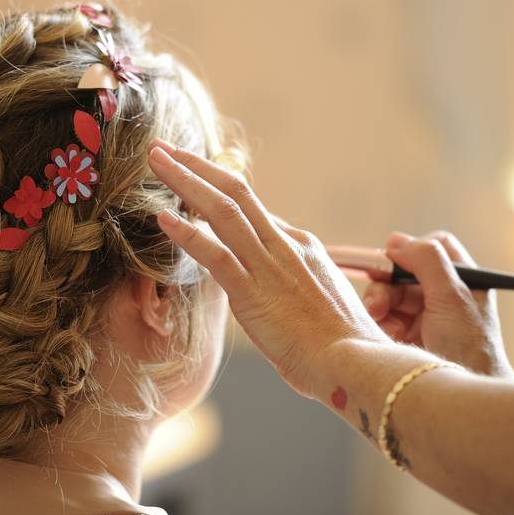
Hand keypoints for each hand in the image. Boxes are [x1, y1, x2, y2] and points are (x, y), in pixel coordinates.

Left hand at [145, 139, 389, 398]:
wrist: (358, 366)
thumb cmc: (344, 349)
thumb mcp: (323, 304)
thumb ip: (296, 287)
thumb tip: (277, 290)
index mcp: (302, 246)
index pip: (253, 209)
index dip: (217, 191)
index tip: (191, 179)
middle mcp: (285, 245)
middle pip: (235, 191)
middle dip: (196, 166)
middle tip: (163, 148)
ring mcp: (269, 266)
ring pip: (221, 209)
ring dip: (184, 180)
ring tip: (155, 158)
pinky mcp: (254, 293)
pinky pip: (215, 254)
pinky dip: (187, 233)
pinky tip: (162, 217)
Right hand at [362, 232, 513, 377]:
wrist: (462, 403)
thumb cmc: (468, 350)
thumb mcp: (452, 298)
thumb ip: (426, 261)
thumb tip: (396, 242)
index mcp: (464, 281)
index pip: (436, 247)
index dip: (413, 250)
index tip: (393, 261)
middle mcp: (445, 296)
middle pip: (404, 272)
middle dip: (387, 284)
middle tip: (376, 301)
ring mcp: (426, 317)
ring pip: (390, 295)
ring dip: (379, 304)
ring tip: (378, 321)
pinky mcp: (408, 337)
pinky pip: (384, 318)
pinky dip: (379, 323)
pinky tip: (384, 336)